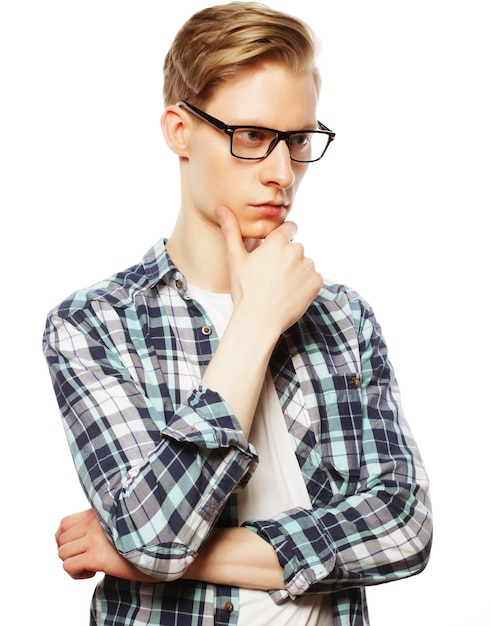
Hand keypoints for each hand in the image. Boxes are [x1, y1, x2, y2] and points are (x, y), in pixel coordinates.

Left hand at [55, 509, 155, 581]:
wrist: (163, 548)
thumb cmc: (144, 538)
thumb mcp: (122, 523)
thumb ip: (103, 523)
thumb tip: (83, 538)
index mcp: (99, 512)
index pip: (64, 523)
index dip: (64, 539)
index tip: (77, 548)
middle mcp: (94, 522)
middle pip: (60, 539)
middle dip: (69, 553)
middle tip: (86, 559)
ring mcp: (95, 538)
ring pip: (62, 553)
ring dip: (73, 563)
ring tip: (91, 566)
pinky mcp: (97, 556)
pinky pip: (69, 566)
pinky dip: (76, 573)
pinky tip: (94, 573)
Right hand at [216, 206, 322, 335]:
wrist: (259, 321)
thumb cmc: (244, 290)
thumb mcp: (235, 259)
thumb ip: (231, 230)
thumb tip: (221, 208)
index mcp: (277, 242)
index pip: (289, 228)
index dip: (281, 239)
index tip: (274, 253)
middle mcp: (296, 250)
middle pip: (295, 248)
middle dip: (287, 258)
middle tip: (271, 277)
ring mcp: (309, 266)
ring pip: (304, 264)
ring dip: (296, 272)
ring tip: (279, 288)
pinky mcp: (317, 282)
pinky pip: (313, 278)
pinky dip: (305, 285)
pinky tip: (289, 294)